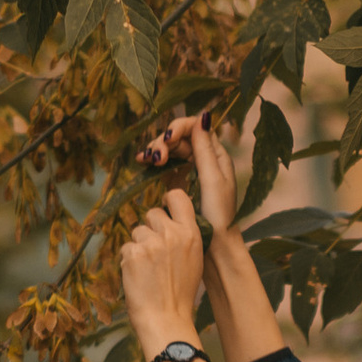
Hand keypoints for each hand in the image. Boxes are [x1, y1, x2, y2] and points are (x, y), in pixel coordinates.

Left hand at [120, 187, 205, 361]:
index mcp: (191, 234)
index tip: (164, 208)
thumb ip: (185, 238)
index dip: (168, 200)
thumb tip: (171, 224)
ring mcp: (151, 243)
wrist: (166, 319)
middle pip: (152, 213)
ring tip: (147, 269)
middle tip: (154, 252)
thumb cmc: (181, 294)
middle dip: (150, 228)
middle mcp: (172, 234)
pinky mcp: (133, 254)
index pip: (178, 197)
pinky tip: (138, 277)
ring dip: (138, 246)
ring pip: (137, 231)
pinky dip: (128, 261)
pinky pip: (126, 248)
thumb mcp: (195, 261)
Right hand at [141, 109, 237, 240]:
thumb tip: (203, 116)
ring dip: (157, 150)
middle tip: (155, 158)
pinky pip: (165, 164)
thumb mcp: (212, 180)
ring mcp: (190, 170)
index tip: (167, 139)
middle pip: (179, 137)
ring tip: (146, 160)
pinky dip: (153, 161)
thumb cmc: (218, 214)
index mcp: (216, 155)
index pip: (195, 128)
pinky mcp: (179, 182)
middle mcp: (204, 158)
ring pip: (170, 149)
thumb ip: (205, 150)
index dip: (178, 128)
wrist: (215, 245)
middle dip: (164, 142)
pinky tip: (143, 162)